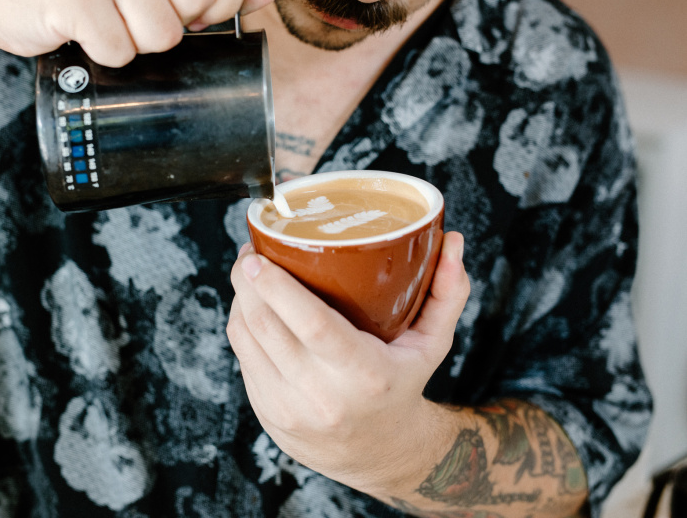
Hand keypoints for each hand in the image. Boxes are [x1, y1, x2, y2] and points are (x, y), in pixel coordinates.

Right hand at [0, 0, 278, 64]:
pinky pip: (122, 50)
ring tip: (106, 16)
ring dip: (136, 42)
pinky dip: (105, 54)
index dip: (220, 1)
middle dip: (171, 25)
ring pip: (164, 33)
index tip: (192, 10)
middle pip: (198, 3)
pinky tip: (82, 28)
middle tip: (130, 8)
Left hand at [227, 232, 469, 494]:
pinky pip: (242, 357)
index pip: (312, 325)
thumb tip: (454, 240)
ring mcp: (288, 408)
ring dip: (240, 299)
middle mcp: (321, 395)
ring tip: (249, 273)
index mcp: (364, 374)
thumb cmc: (403, 386)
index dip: (278, 287)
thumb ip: (446, 292)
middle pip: (266, 326)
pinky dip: (242, 325)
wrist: (379, 454)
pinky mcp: (266, 412)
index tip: (259, 257)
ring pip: (245, 339)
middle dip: (247, 282)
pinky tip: (251, 307)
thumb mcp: (431, 345)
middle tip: (250, 252)